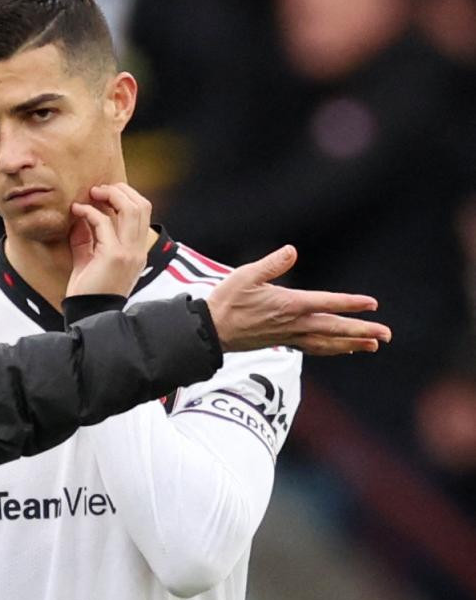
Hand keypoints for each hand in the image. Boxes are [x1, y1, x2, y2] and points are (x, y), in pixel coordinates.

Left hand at [66, 183, 150, 297]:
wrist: (87, 315)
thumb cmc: (87, 291)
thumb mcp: (88, 259)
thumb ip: (87, 238)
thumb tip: (80, 215)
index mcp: (137, 251)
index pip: (143, 213)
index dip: (126, 197)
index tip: (103, 194)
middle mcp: (138, 250)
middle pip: (142, 205)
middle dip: (120, 190)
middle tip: (97, 189)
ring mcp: (129, 252)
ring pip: (132, 208)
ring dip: (111, 195)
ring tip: (91, 194)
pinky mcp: (114, 255)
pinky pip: (104, 222)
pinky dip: (90, 212)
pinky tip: (77, 211)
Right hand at [207, 245, 391, 354]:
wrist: (210, 331)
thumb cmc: (226, 301)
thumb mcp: (245, 275)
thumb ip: (271, 264)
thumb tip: (292, 251)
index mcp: (287, 304)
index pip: (326, 303)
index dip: (350, 303)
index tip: (372, 304)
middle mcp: (292, 323)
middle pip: (333, 328)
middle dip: (361, 331)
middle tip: (387, 335)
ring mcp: (288, 335)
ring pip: (327, 342)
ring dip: (352, 343)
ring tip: (374, 345)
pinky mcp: (282, 342)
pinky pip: (314, 348)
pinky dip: (332, 348)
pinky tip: (343, 348)